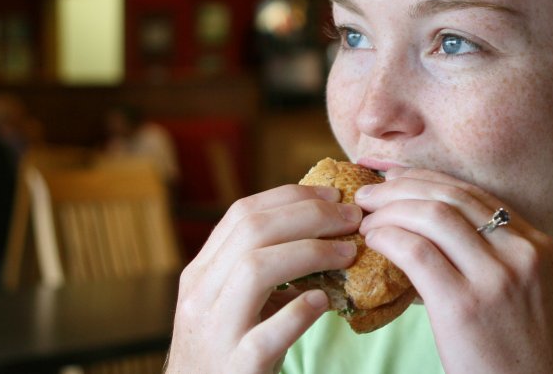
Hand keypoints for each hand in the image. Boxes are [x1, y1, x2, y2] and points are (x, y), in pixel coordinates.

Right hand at [166, 184, 361, 372]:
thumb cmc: (228, 352)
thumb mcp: (233, 303)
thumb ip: (263, 270)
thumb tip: (324, 233)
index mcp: (201, 273)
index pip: (242, 215)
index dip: (291, 197)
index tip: (331, 196)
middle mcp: (201, 296)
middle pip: (253, 231)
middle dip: (310, 216)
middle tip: (352, 218)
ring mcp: (216, 332)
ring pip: (255, 269)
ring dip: (310, 252)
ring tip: (348, 254)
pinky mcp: (237, 367)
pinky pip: (269, 333)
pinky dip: (300, 312)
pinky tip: (324, 302)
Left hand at [355, 168, 552, 373]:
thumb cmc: (514, 348)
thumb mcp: (519, 289)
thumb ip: (486, 254)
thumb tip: (421, 223)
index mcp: (535, 244)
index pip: (472, 193)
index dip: (425, 179)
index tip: (393, 178)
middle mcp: (520, 253)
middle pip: (451, 197)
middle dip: (401, 187)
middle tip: (368, 195)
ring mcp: (495, 278)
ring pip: (432, 216)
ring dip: (389, 210)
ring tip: (366, 221)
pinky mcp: (463, 305)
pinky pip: (416, 251)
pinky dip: (388, 238)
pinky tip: (374, 242)